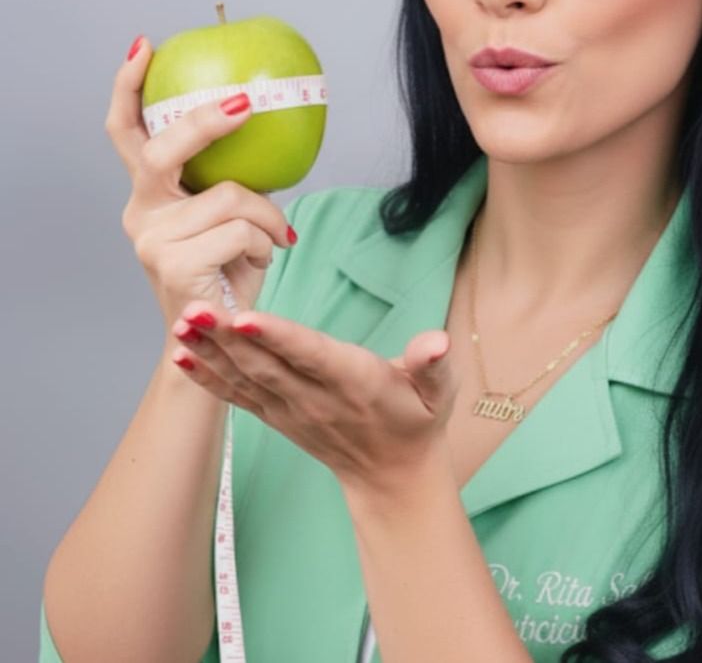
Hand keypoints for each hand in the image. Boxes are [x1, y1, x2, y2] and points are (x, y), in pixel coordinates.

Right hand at [105, 36, 295, 335]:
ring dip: (268, 215)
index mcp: (150, 195)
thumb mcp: (230, 215)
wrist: (224, 333)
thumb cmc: (230, 270)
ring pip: (229, 195)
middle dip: (204, 122)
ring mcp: (152, 240)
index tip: (145, 46)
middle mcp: (140, 213)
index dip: (129, 88)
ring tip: (273, 237)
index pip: (125, 132)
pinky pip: (241, 229)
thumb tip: (263, 121)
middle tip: (244, 104)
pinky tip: (263, 258)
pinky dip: (267, 240)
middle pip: (162, 150)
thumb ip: (230, 177)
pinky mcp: (173, 264)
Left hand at [168, 301, 459, 493]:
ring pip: (246, 378)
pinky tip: (181, 359)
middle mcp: (316, 398)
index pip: (311, 356)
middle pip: (266, 364)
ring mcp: (292, 411)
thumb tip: (437, 342)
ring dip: (210, 353)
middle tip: (194, 308)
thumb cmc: (417, 421)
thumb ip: (433, 364)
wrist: (393, 476)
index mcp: (355, 382)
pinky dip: (209, 379)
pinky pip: (238, 397)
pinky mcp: (277, 418)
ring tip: (179, 325)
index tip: (246, 319)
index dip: (279, 337)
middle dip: (228, 337)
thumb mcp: (438, 392)